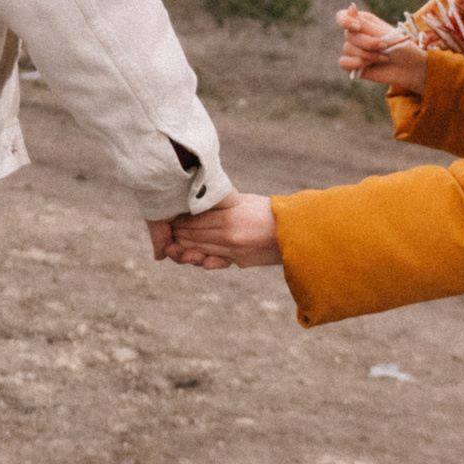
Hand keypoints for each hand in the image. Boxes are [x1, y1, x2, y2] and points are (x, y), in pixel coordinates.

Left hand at [164, 193, 279, 268]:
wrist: (296, 232)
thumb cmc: (272, 211)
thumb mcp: (246, 201)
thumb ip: (225, 204)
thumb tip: (203, 202)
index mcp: (229, 218)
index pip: (195, 220)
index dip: (180, 220)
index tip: (170, 217)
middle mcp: (228, 236)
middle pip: (194, 236)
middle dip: (179, 234)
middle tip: (167, 231)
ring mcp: (233, 251)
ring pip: (201, 250)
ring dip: (185, 248)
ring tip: (175, 245)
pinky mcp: (240, 261)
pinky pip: (216, 261)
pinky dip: (202, 259)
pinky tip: (193, 256)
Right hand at [335, 5, 428, 95]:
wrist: (410, 68)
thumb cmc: (400, 47)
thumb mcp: (383, 33)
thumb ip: (364, 23)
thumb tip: (350, 6)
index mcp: (363, 21)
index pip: (342, 17)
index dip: (345, 21)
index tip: (356, 27)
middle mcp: (356, 35)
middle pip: (348, 35)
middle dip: (368, 43)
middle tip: (385, 46)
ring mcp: (354, 50)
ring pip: (348, 49)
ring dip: (368, 55)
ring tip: (383, 58)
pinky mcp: (353, 65)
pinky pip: (343, 62)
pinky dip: (356, 64)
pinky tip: (368, 65)